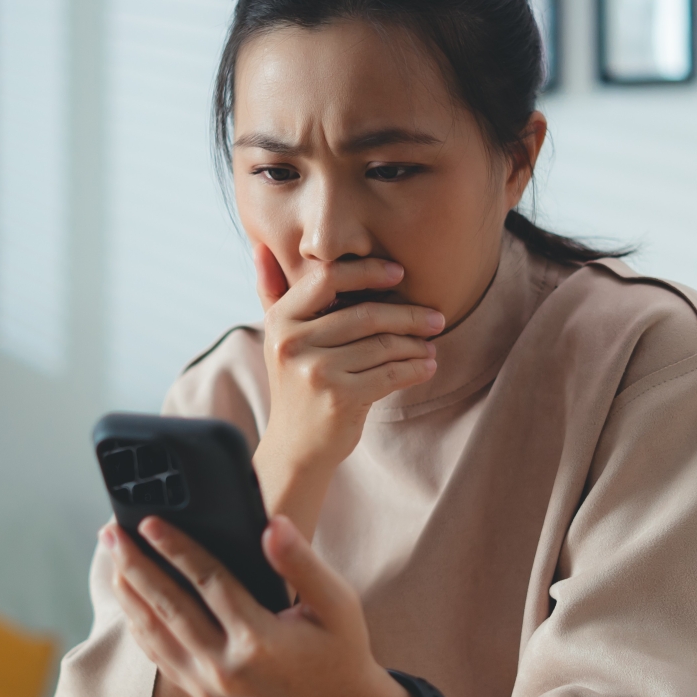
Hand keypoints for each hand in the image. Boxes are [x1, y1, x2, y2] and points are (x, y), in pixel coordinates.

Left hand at [105, 513, 414, 696]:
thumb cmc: (341, 650)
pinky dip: (139, 623)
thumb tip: (271, 525)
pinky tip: (129, 598)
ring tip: (112, 556)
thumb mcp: (337, 603)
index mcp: (259, 642)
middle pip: (168, 606)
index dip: (176, 548)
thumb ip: (301, 563)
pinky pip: (159, 655)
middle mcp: (225, 668)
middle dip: (135, 564)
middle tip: (111, 531)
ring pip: (153, 633)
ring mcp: (208, 686)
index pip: (207, 583)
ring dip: (128, 592)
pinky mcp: (201, 695)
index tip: (149, 520)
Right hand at [250, 244, 442, 535]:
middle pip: (366, 314)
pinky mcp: (340, 397)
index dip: (367, 271)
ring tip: (431, 344)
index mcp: (280, 320)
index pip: (328, 278)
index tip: (399, 274)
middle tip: (436, 317)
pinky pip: (391, 374)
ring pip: (383, 345)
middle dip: (409, 315)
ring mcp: (316, 371)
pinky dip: (415, 369)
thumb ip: (273, 294)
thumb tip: (260, 248)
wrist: (296, 448)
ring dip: (417, 345)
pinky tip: (427, 366)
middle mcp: (293, 343)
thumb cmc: (296, 386)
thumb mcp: (279, 339)